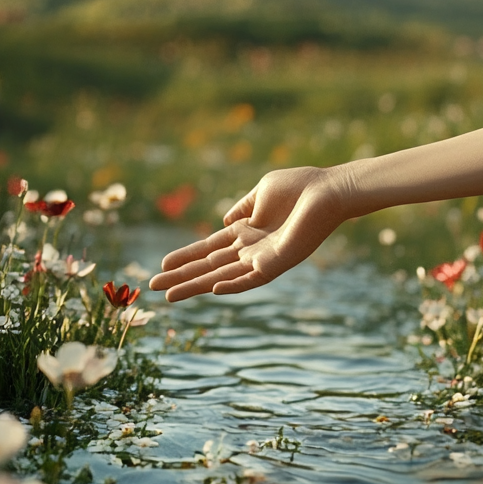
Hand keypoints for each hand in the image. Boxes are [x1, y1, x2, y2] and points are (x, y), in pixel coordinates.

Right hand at [149, 166, 351, 300]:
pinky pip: (252, 279)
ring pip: (223, 276)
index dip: (185, 256)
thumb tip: (225, 221)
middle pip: (209, 266)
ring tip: (170, 296)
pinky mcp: (279, 262)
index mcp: (246, 231)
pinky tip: (213, 290)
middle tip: (152, 288)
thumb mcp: (262, 192)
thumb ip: (243, 208)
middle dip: (181, 276)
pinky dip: (234, 285)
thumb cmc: (301, 187)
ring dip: (197, 286)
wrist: (330, 191)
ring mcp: (264, 258)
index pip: (208, 248)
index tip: (161, 265)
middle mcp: (251, 249)